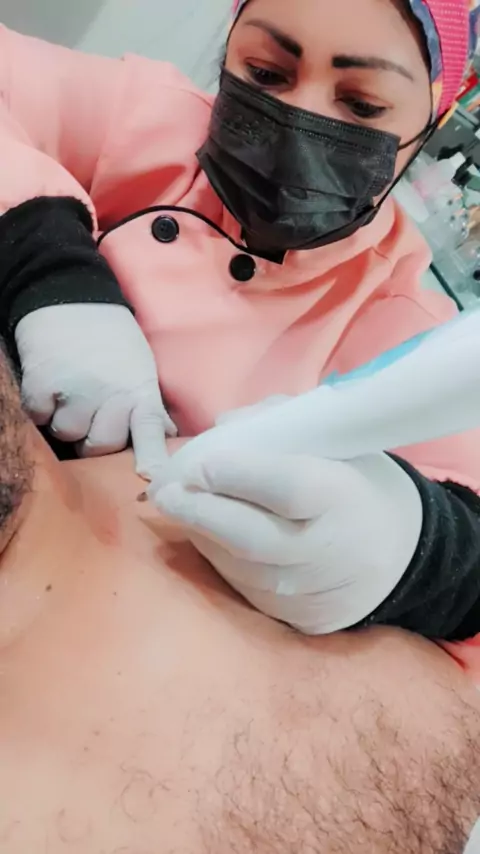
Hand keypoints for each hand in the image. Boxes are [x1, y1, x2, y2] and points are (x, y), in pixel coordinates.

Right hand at [15, 304, 175, 476]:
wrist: (71, 297)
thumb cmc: (113, 339)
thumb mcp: (141, 368)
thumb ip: (150, 405)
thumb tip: (170, 434)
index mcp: (139, 392)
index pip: (149, 431)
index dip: (151, 457)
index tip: (151, 476)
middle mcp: (110, 395)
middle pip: (100, 446)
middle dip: (94, 436)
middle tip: (93, 412)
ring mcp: (75, 392)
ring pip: (67, 434)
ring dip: (65, 420)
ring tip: (71, 393)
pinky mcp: (42, 385)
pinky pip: (38, 417)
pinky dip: (40, 406)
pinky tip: (51, 384)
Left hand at [151, 450, 421, 633]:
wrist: (398, 559)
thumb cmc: (360, 487)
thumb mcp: (338, 446)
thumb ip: (281, 426)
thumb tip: (222, 427)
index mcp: (343, 500)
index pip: (285, 489)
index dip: (237, 476)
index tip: (197, 462)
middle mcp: (323, 554)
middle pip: (249, 537)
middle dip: (198, 511)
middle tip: (162, 490)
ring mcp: (307, 593)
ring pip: (236, 564)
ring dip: (199, 532)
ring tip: (176, 503)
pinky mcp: (293, 619)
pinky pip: (243, 585)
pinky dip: (217, 556)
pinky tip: (205, 533)